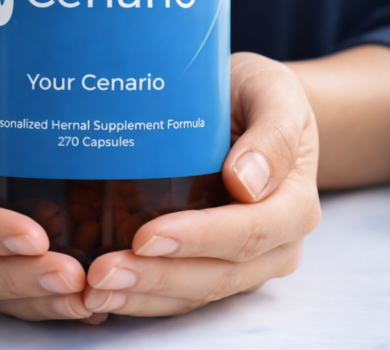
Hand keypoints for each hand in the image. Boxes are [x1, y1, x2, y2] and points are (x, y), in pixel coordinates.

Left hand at [81, 53, 320, 317]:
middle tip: (103, 272)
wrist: (254, 108)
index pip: (249, 231)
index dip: (199, 239)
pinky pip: (183, 294)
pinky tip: (103, 296)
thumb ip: (271, 133)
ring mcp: (247, 262)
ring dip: (144, 296)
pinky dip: (144, 298)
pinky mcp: (216, 267)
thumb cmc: (257, 94)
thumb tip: (247, 182)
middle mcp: (277, 243)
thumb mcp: (272, 91)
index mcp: (294, 202)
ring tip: (95, 291)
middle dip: (158, 277)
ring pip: (198, 292)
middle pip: (219, 273)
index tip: (147, 236)